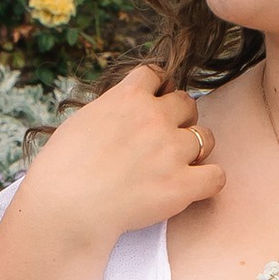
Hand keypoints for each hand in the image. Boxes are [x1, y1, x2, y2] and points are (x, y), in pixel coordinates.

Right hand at [16, 66, 223, 259]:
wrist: (66, 206)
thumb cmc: (62, 168)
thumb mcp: (82, 121)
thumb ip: (111, 110)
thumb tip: (123, 109)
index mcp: (128, 97)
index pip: (156, 74)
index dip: (158, 89)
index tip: (154, 103)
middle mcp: (155, 117)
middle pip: (188, 102)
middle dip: (180, 118)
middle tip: (164, 141)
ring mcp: (172, 150)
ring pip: (206, 137)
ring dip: (195, 149)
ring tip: (176, 167)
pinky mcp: (182, 185)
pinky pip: (216, 176)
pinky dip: (208, 182)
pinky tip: (192, 188)